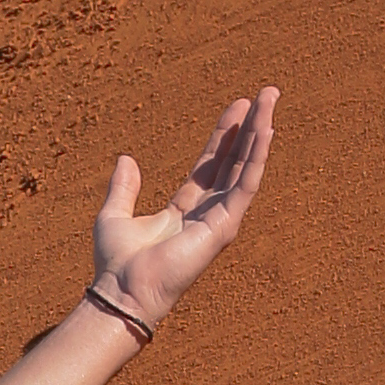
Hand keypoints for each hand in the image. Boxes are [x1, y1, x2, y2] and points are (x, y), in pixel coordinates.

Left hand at [91, 85, 277, 327]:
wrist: (123, 290)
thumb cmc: (117, 265)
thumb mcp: (114, 216)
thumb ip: (123, 188)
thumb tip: (125, 159)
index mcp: (184, 211)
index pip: (209, 166)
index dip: (223, 137)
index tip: (237, 107)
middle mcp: (207, 213)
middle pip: (234, 161)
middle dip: (250, 127)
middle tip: (266, 94)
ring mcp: (219, 219)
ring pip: (246, 166)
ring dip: (260, 131)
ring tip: (270, 99)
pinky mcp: (225, 224)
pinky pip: (247, 182)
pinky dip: (258, 155)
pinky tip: (267, 128)